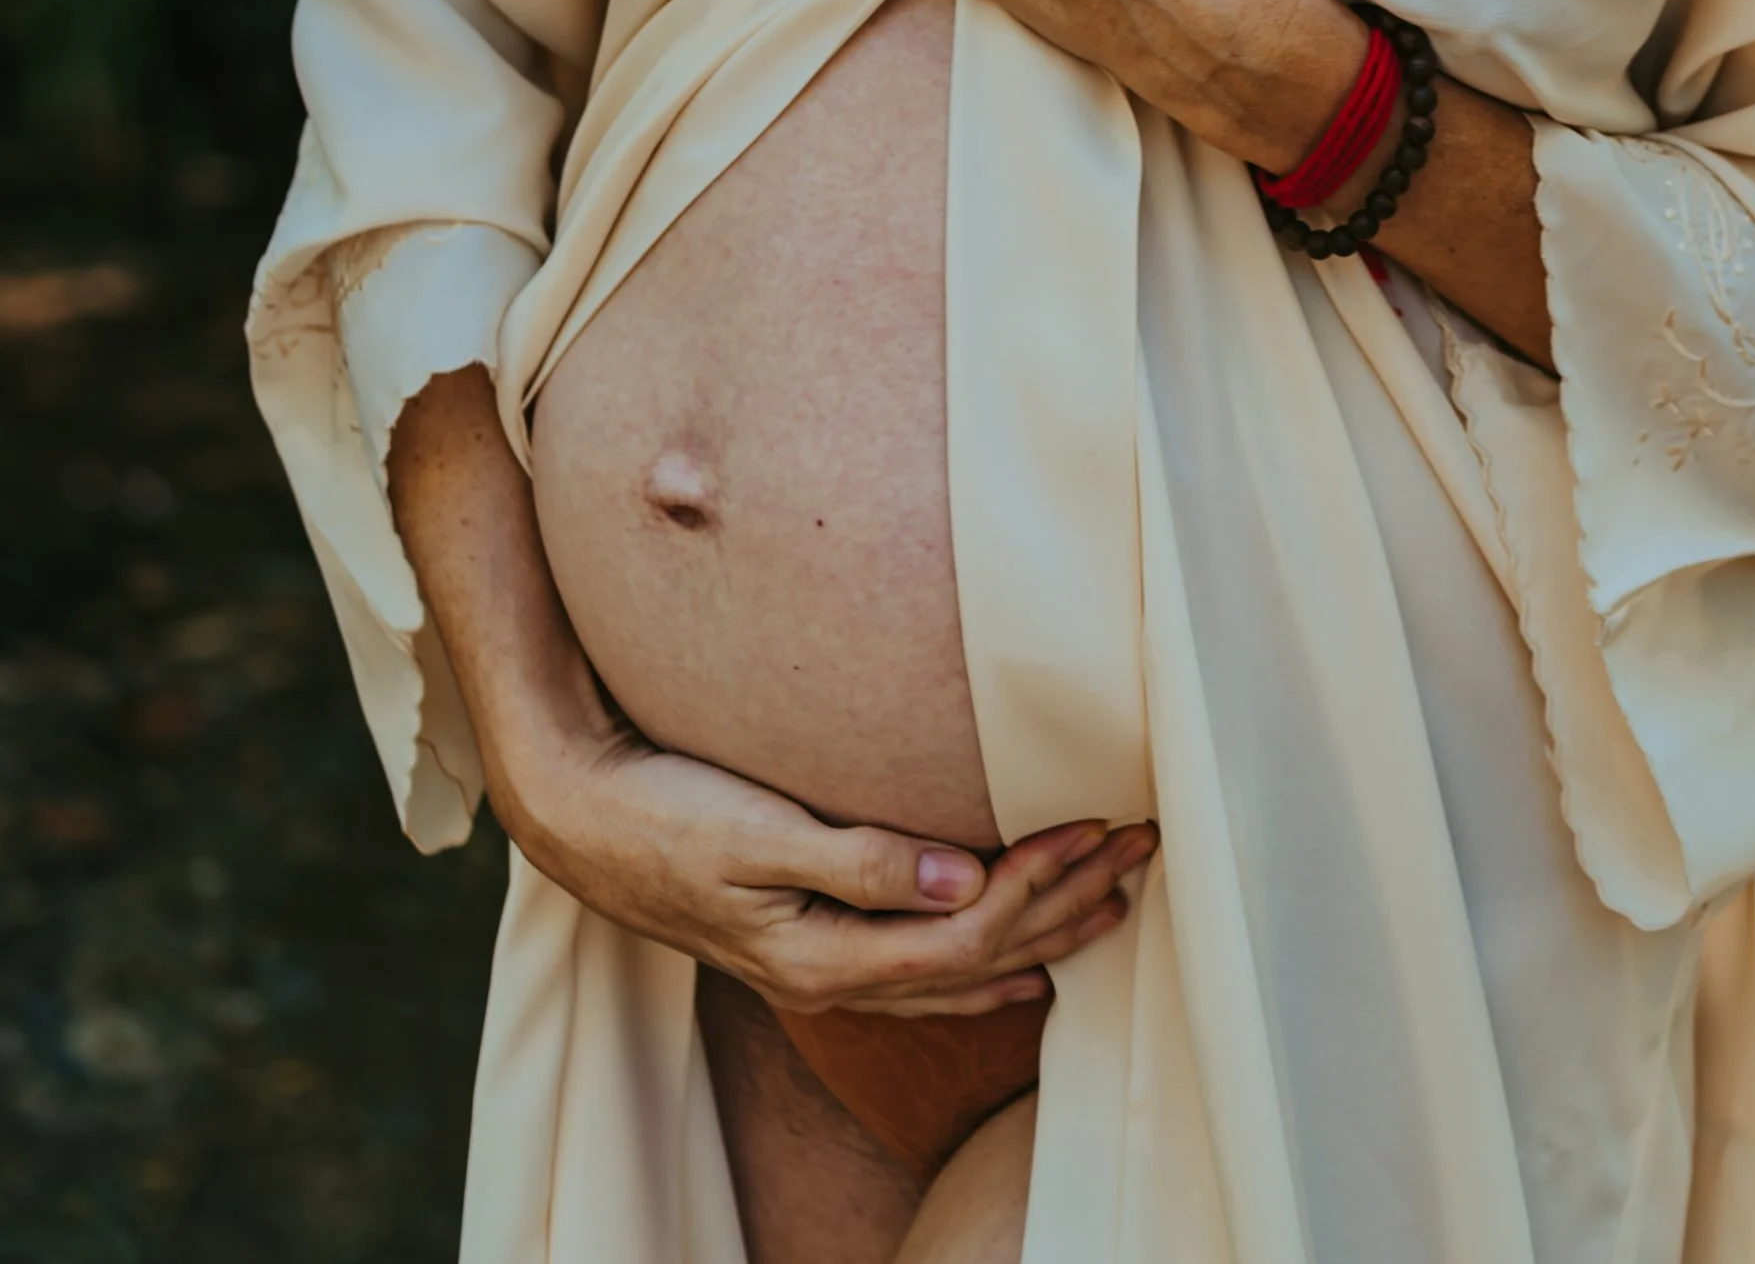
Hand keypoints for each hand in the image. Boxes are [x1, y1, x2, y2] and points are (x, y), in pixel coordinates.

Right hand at [508, 716, 1155, 1021]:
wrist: (580, 818)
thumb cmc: (665, 813)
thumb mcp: (757, 833)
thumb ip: (860, 861)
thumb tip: (963, 879)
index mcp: (825, 952)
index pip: (965, 929)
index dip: (1038, 882)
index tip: (1096, 824)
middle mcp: (832, 974)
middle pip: (977, 954)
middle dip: (1064, 905)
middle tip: (1140, 848)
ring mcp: (822, 965)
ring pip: (957, 970)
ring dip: (1040, 933)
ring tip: (1112, 903)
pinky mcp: (810, 940)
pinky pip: (921, 975)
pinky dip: (982, 968)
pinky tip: (1020, 965)